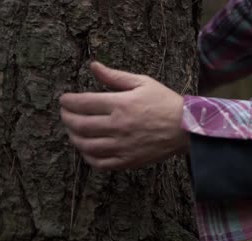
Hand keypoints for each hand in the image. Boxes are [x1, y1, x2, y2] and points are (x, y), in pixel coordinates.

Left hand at [60, 61, 189, 169]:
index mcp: (120, 104)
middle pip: (79, 125)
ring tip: (73, 131)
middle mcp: (118, 126)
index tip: (64, 100)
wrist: (187, 128)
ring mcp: (122, 146)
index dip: (68, 101)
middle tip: (65, 114)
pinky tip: (87, 149)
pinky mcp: (128, 161)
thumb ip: (115, 76)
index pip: (82, 103)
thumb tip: (93, 66)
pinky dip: (88, 157)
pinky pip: (100, 163)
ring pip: (86, 145)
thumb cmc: (165, 102)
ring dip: (74, 137)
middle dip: (66, 118)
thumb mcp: (143, 82)